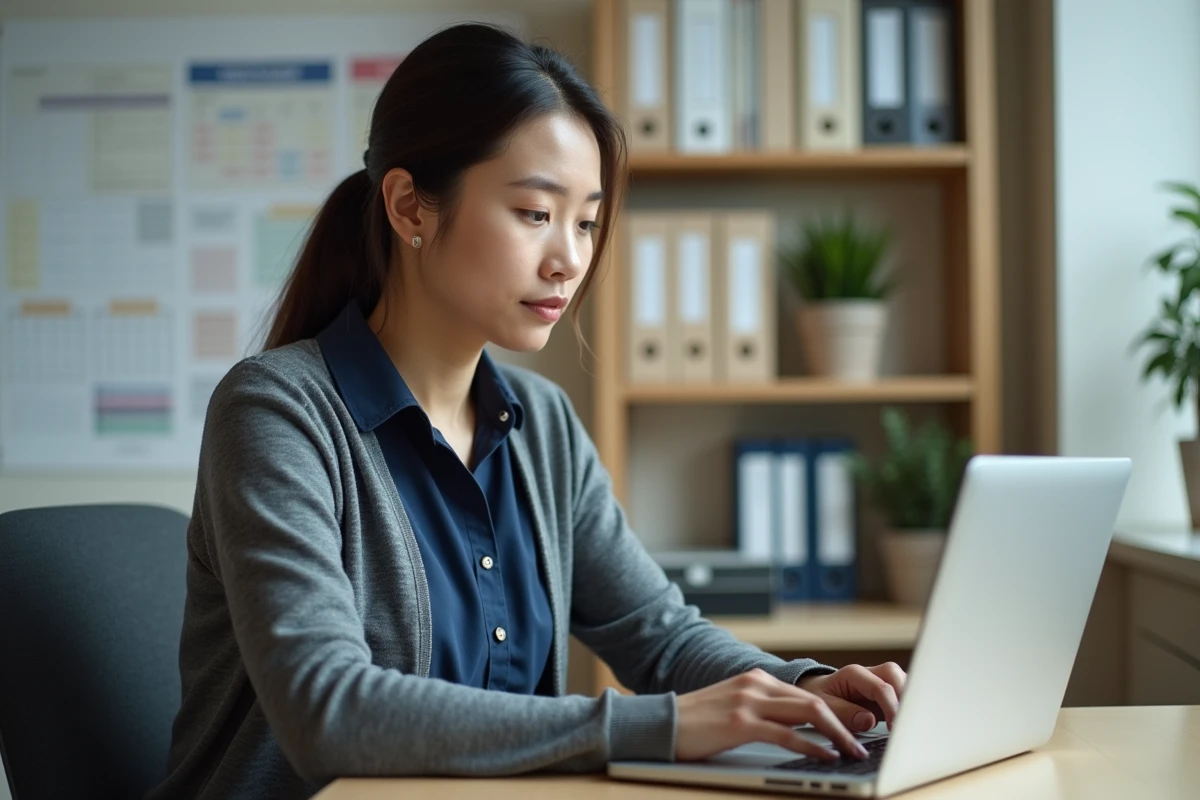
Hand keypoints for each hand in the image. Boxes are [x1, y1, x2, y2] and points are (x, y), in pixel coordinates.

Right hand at [674, 668, 869, 762]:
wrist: (659, 722)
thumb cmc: (696, 723)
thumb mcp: (733, 707)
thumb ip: (762, 710)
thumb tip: (798, 729)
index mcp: (756, 680)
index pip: (807, 695)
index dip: (838, 713)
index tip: (856, 730)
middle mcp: (756, 685)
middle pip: (815, 701)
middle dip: (846, 723)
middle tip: (864, 742)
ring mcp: (748, 702)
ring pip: (808, 713)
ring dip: (837, 735)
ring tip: (853, 752)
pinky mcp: (739, 723)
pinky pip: (786, 735)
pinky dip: (812, 747)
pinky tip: (826, 757)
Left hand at [796, 662, 906, 733]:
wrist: (818, 691)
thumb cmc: (821, 697)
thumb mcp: (824, 707)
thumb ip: (845, 714)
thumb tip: (868, 721)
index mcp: (853, 674)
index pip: (880, 687)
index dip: (891, 707)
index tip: (895, 727)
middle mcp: (869, 673)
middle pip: (896, 676)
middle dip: (906, 698)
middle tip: (908, 723)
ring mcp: (879, 680)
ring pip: (904, 681)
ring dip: (910, 700)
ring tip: (911, 723)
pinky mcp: (887, 690)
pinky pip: (903, 692)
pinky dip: (909, 704)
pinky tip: (909, 720)